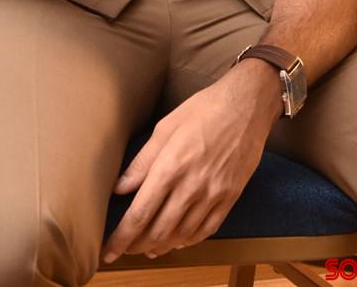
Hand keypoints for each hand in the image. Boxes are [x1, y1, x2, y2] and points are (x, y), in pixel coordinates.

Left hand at [101, 60, 281, 261]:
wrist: (247, 106)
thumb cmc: (204, 109)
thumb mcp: (167, 126)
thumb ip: (143, 161)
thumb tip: (120, 187)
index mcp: (171, 166)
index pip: (140, 213)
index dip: (122, 237)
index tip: (109, 250)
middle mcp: (192, 186)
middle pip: (159, 230)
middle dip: (137, 245)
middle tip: (125, 249)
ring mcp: (213, 195)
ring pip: (182, 234)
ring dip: (162, 246)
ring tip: (147, 248)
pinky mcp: (230, 198)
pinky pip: (207, 229)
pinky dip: (189, 240)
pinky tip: (178, 240)